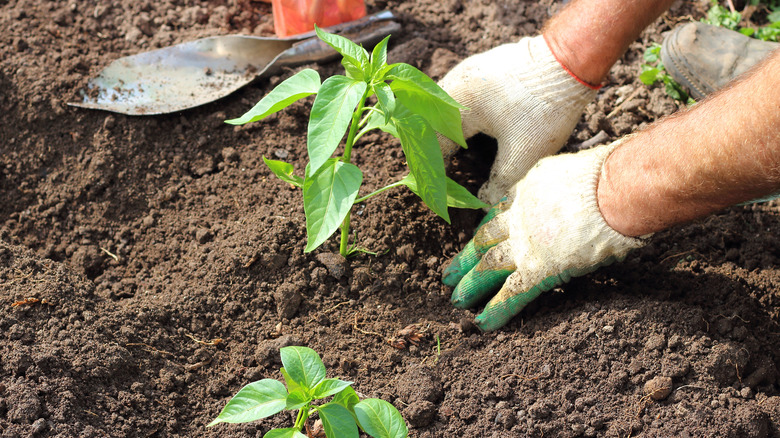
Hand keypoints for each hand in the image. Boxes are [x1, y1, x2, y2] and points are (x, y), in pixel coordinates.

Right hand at [438, 35, 596, 204]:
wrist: (571, 61)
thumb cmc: (546, 108)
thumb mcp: (524, 154)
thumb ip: (500, 182)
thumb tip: (485, 203)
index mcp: (458, 105)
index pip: (434, 143)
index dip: (434, 168)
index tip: (437, 188)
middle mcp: (456, 83)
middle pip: (431, 121)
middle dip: (434, 148)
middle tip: (439, 173)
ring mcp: (469, 71)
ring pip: (443, 106)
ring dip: (444, 130)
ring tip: (448, 153)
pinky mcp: (484, 66)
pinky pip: (459, 94)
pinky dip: (457, 114)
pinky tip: (468, 127)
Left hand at [442, 141, 646, 330]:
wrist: (614, 188)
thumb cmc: (609, 177)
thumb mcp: (575, 172)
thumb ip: (567, 188)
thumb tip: (583, 197)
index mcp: (529, 191)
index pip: (500, 213)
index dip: (487, 229)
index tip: (477, 240)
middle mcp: (520, 216)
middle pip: (485, 239)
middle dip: (467, 258)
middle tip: (449, 274)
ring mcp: (526, 243)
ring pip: (489, 266)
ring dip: (472, 284)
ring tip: (456, 300)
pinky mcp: (539, 268)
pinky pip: (513, 292)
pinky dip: (497, 309)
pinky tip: (482, 323)